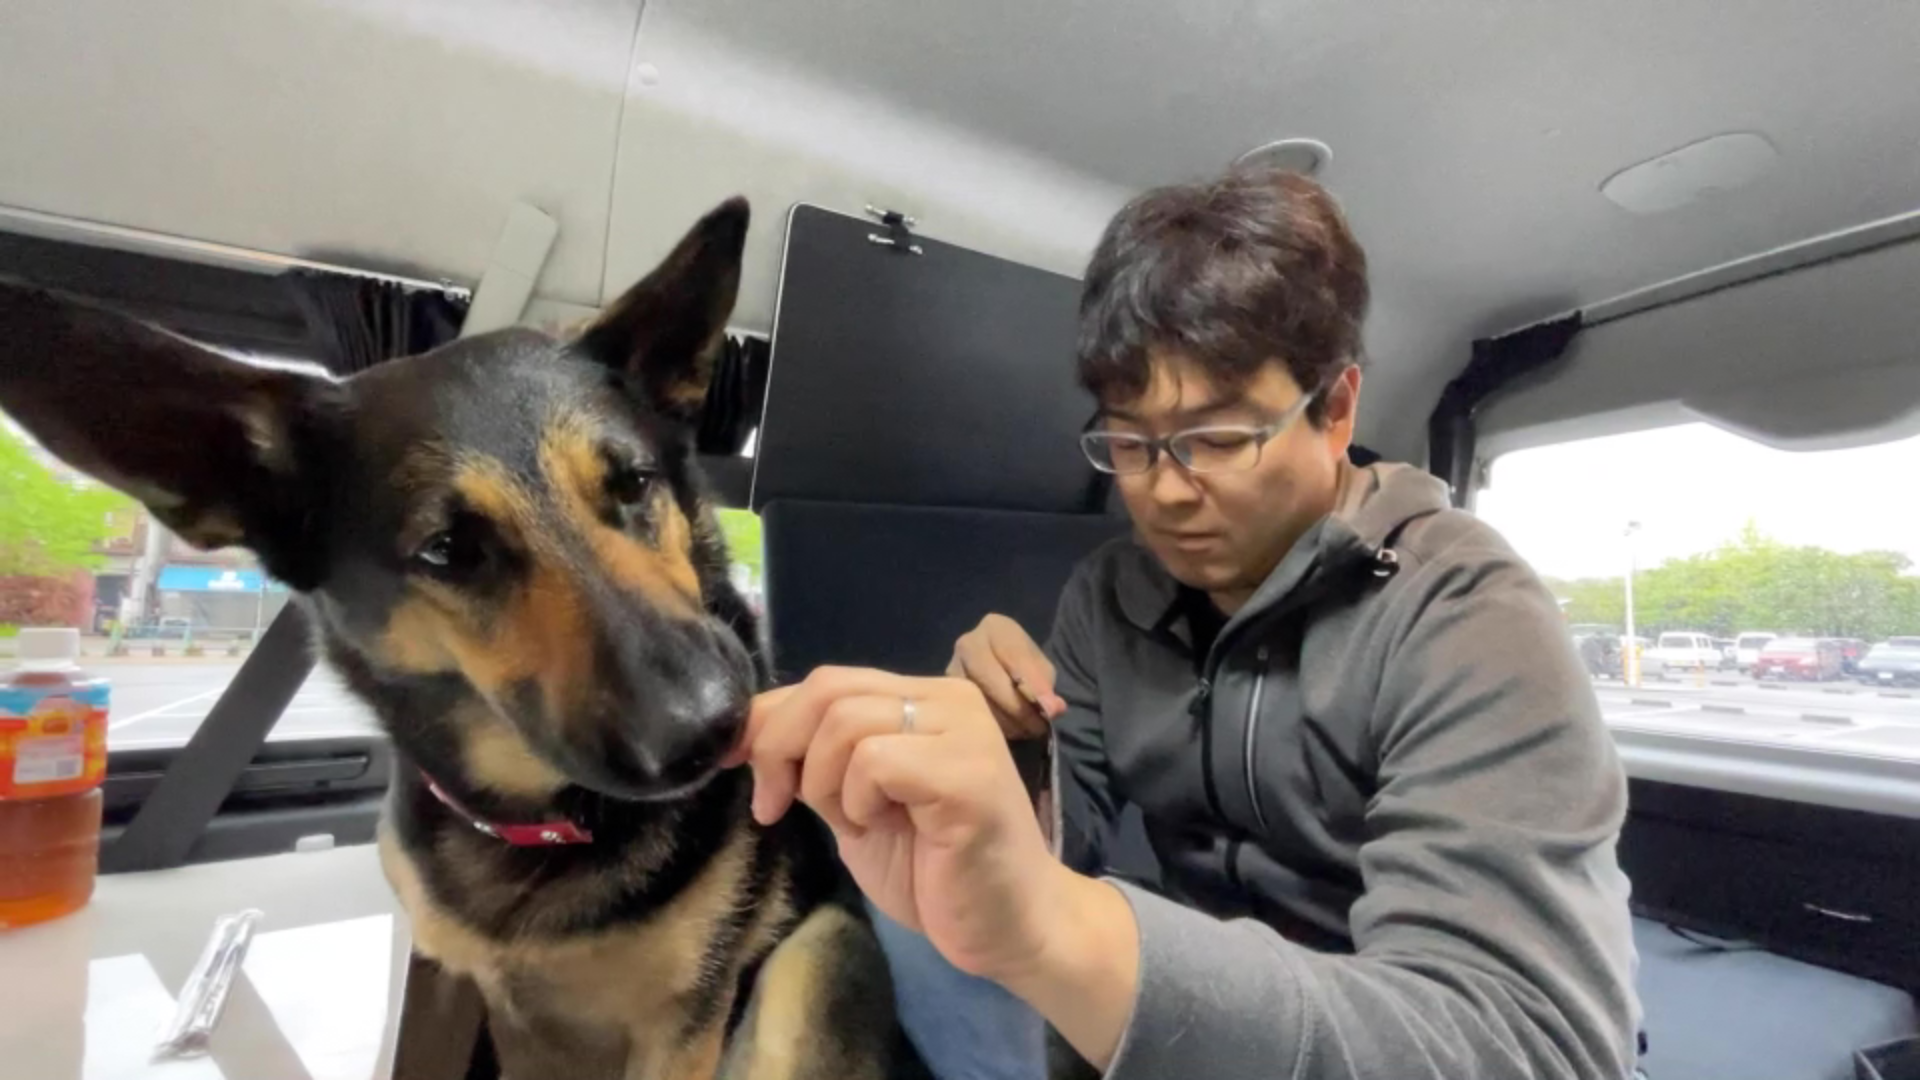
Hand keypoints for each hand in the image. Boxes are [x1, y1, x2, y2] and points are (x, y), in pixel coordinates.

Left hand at [727, 667, 1067, 981]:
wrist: (1009, 929)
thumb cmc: (935, 874)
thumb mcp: (855, 806)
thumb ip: (815, 763)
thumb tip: (744, 732)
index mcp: (924, 699)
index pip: (826, 681)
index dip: (767, 717)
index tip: (733, 762)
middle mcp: (948, 699)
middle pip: (827, 689)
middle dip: (780, 748)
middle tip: (777, 806)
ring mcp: (963, 730)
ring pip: (845, 724)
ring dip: (825, 784)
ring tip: (857, 824)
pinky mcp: (968, 772)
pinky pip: (875, 761)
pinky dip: (858, 801)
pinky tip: (882, 828)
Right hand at [946, 614, 1067, 738]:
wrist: (996, 669)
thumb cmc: (1022, 667)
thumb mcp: (1040, 670)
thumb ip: (1045, 686)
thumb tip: (1053, 709)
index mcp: (995, 628)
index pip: (1014, 656)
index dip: (1034, 685)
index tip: (1052, 709)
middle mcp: (967, 644)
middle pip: (991, 680)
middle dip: (1018, 708)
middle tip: (1039, 727)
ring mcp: (952, 670)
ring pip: (978, 701)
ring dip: (1006, 722)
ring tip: (1027, 730)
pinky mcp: (945, 695)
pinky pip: (969, 714)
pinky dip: (992, 728)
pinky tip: (1008, 731)